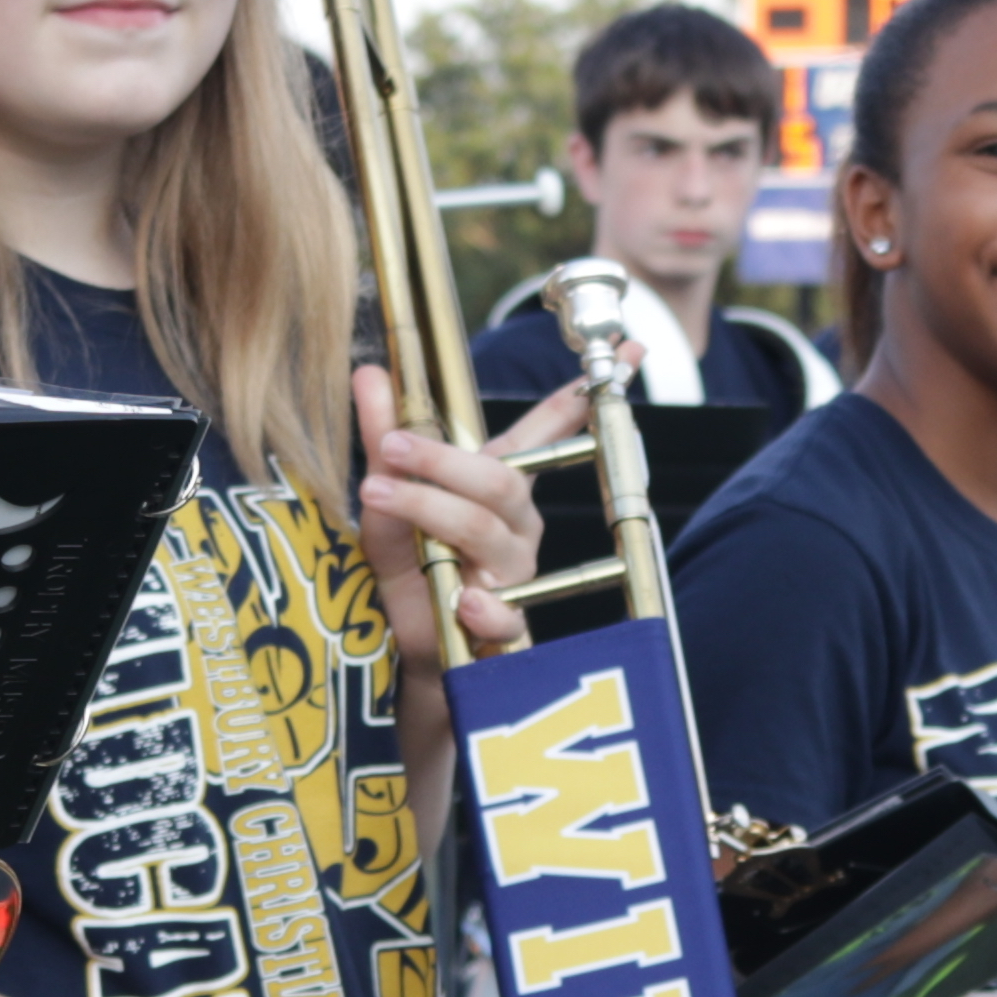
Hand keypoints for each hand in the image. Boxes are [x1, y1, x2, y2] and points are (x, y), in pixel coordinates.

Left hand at [355, 368, 562, 665]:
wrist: (409, 647)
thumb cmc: (411, 565)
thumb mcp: (387, 496)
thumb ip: (384, 436)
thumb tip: (369, 371)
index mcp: (500, 487)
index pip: (545, 433)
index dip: (578, 397)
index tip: (627, 349)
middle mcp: (518, 525)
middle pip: (499, 480)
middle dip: (442, 458)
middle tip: (389, 444)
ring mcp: (516, 573)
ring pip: (486, 531)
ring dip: (431, 509)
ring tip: (377, 495)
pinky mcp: (505, 626)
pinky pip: (508, 618)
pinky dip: (487, 609)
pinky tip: (465, 602)